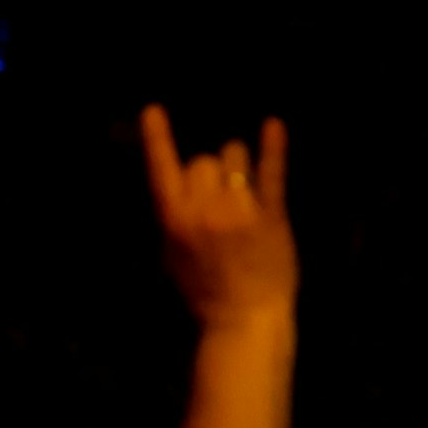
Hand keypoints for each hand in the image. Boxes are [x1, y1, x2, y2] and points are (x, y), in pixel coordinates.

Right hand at [140, 104, 297, 329]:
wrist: (244, 318)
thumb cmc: (206, 291)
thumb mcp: (173, 257)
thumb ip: (174, 220)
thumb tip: (177, 188)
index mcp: (174, 220)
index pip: (161, 170)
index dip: (157, 138)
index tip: (153, 109)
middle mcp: (204, 209)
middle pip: (203, 159)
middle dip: (211, 169)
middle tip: (222, 194)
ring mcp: (239, 209)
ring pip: (234, 156)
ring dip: (238, 163)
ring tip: (244, 186)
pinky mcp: (271, 213)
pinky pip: (271, 172)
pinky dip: (273, 147)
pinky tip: (274, 125)